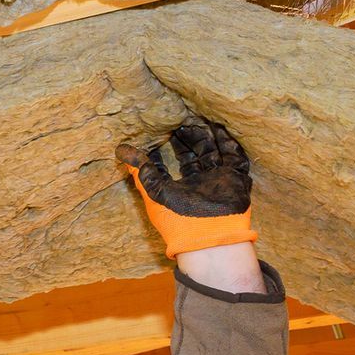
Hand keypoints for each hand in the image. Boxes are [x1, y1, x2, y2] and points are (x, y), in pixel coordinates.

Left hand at [116, 119, 257, 258]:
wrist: (207, 236)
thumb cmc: (176, 219)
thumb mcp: (153, 192)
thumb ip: (140, 171)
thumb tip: (120, 150)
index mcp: (179, 189)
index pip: (172, 163)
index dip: (166, 148)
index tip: (158, 130)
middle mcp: (199, 183)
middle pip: (193, 154)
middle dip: (186, 137)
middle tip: (178, 119)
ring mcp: (217, 180)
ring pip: (212, 151)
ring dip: (205, 135)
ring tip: (196, 117)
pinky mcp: (234, 179)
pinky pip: (234, 156)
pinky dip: (228, 142)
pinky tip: (219, 126)